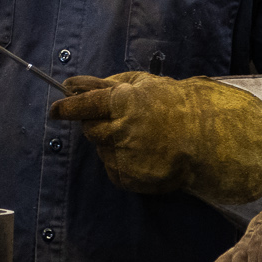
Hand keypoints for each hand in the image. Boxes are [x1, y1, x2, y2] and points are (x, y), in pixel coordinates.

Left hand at [48, 72, 261, 207]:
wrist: (205, 139)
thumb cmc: (172, 105)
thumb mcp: (142, 84)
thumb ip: (105, 84)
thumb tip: (71, 85)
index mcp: (124, 104)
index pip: (84, 106)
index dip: (67, 108)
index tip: (56, 110)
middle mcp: (121, 131)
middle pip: (89, 130)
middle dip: (95, 124)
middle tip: (116, 120)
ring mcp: (124, 157)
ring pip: (101, 149)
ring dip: (111, 143)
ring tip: (139, 138)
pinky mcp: (128, 178)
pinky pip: (112, 168)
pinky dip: (121, 161)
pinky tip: (142, 154)